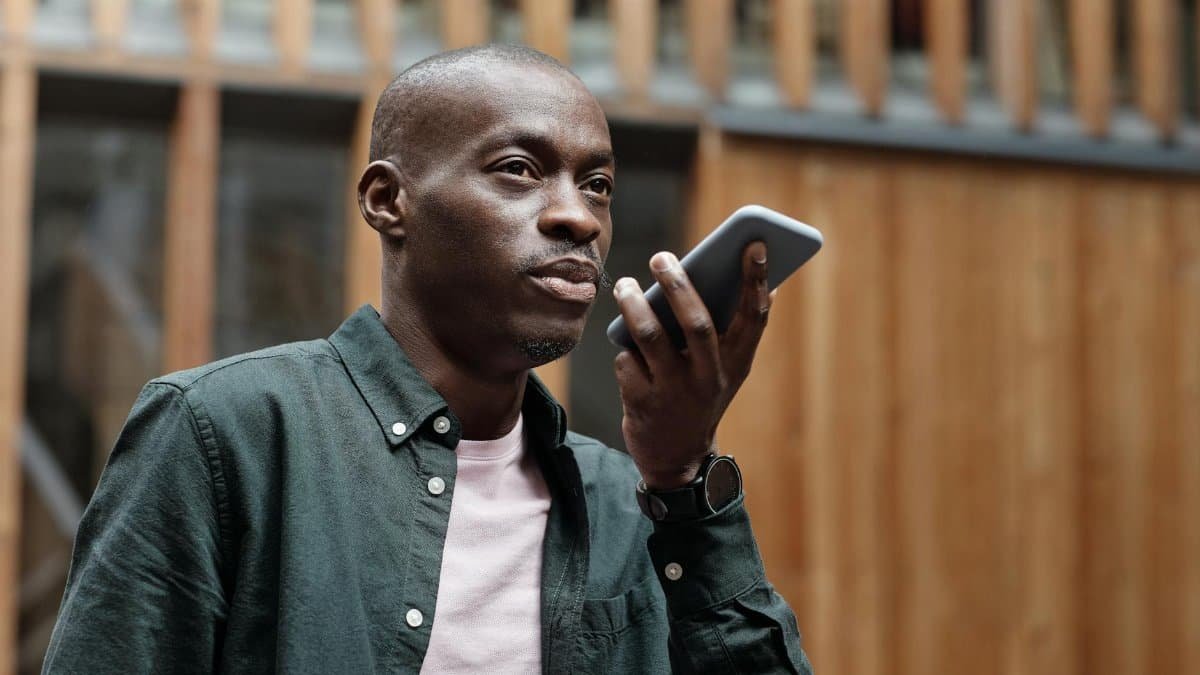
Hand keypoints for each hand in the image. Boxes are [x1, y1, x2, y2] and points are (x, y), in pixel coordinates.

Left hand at [612, 241, 773, 488]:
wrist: (677, 458)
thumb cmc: (700, 395)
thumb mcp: (724, 369)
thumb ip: (729, 331)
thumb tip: (744, 279)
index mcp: (737, 364)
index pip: (753, 317)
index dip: (756, 279)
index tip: (753, 243)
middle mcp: (709, 378)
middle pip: (697, 323)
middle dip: (679, 285)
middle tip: (661, 256)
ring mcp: (675, 393)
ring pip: (651, 338)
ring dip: (634, 306)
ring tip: (622, 285)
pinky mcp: (642, 404)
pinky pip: (627, 360)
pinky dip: (623, 348)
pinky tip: (624, 346)